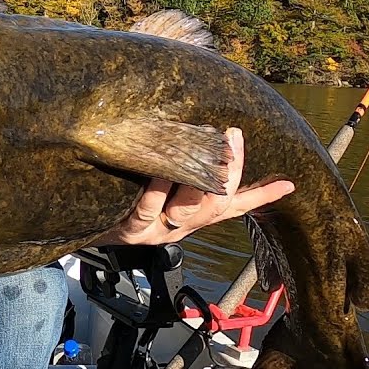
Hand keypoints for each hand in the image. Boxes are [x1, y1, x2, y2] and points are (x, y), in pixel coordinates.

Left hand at [93, 128, 295, 245]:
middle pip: (216, 204)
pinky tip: (157, 176)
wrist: (80, 227)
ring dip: (195, 181)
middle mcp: (181, 226)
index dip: (262, 196)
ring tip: (198, 150)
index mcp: (192, 217)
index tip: (288, 182)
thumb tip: (204, 136)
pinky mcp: (132, 232)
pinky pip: (147, 212)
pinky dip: (156, 193)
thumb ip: (182, 167)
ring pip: (187, 210)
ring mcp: (157, 231)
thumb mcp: (157, 186)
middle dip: (228, 170)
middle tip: (230, 136)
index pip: (235, 206)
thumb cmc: (123, 199)